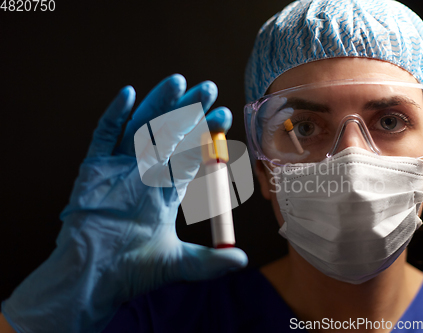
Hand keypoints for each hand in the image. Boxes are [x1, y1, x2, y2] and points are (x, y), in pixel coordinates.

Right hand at [1, 74, 247, 332]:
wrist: (91, 279)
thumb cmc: (131, 272)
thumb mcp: (177, 264)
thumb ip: (209, 261)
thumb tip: (241, 259)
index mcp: (164, 189)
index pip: (190, 154)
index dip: (207, 136)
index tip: (224, 117)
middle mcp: (144, 174)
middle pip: (169, 134)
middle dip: (189, 111)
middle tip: (209, 89)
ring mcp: (119, 169)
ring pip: (141, 127)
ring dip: (158, 104)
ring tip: (179, 82)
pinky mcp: (94, 169)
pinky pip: (103, 136)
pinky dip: (114, 115)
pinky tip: (129, 93)